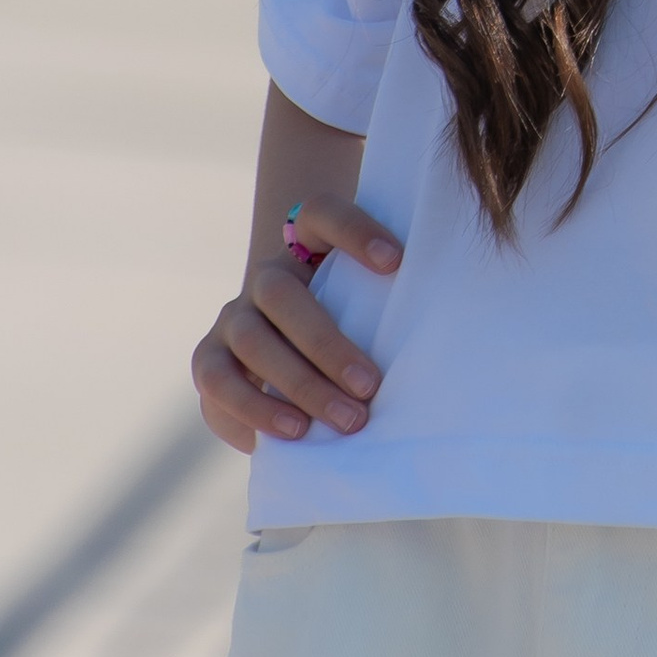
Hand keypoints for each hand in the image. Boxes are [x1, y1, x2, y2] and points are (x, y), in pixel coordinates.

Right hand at [191, 195, 401, 452]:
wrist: (291, 333)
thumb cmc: (355, 318)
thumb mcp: (371, 300)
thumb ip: (391, 304)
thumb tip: (446, 349)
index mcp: (305, 244)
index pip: (321, 213)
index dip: (355, 231)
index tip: (397, 262)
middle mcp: (265, 277)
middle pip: (282, 294)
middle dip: (326, 346)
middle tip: (370, 389)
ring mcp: (232, 318)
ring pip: (249, 343)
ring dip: (289, 387)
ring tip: (319, 428)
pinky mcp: (211, 359)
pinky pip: (215, 384)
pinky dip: (245, 414)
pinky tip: (278, 443)